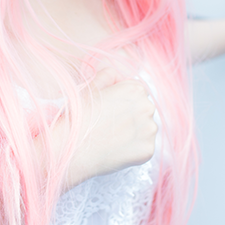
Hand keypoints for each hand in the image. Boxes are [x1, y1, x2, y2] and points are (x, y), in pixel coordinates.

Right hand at [62, 68, 157, 188]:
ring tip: (113, 137)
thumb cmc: (80, 116)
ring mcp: (150, 130)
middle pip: (144, 109)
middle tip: (111, 125)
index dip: (123, 101)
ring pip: (146, 128)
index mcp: (136, 89)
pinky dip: (134, 149)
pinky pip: (144, 147)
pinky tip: (117, 149)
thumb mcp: (92, 86)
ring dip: (135, 132)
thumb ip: (109, 75)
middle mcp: (148, 107)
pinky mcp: (148, 150)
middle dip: (132, 115)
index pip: (138, 92)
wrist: (74, 148)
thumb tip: (120, 78)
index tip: (111, 110)